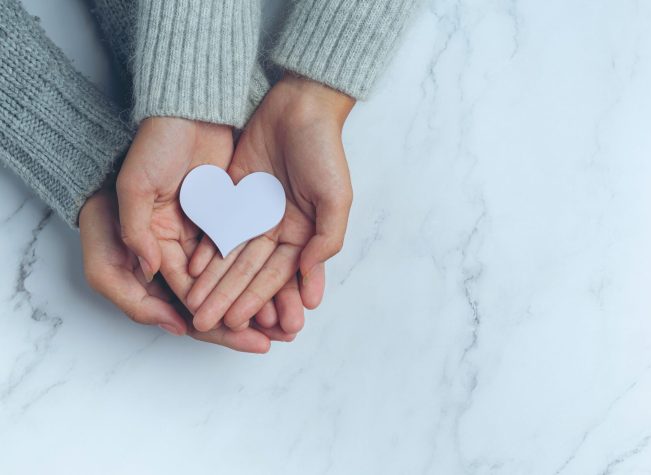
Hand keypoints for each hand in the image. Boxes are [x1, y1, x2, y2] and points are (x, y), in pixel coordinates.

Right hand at [114, 117, 297, 349]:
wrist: (188, 103)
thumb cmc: (154, 143)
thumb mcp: (134, 185)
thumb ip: (136, 231)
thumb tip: (149, 273)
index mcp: (159, 240)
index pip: (185, 288)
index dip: (209, 312)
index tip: (233, 333)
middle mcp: (188, 238)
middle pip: (219, 286)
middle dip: (244, 313)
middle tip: (270, 341)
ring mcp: (216, 223)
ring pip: (242, 269)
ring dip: (262, 295)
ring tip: (285, 321)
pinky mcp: (239, 206)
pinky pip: (257, 243)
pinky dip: (271, 263)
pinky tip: (290, 283)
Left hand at [186, 74, 354, 333]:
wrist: (299, 106)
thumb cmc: (324, 151)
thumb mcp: (336, 198)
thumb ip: (325, 240)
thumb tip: (309, 278)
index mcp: (303, 235)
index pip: (276, 276)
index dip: (256, 300)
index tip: (237, 323)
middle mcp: (276, 229)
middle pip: (248, 271)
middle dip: (228, 298)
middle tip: (206, 323)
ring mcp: (253, 213)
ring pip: (229, 255)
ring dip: (213, 281)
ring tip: (195, 305)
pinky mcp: (233, 196)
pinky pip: (217, 226)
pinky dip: (205, 248)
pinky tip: (191, 270)